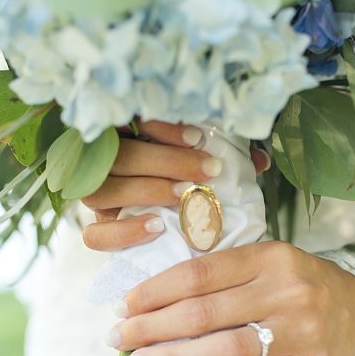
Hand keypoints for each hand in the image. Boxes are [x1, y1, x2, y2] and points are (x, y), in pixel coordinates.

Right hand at [80, 120, 271, 251]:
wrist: (173, 225)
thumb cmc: (190, 178)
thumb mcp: (207, 159)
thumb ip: (228, 155)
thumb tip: (259, 160)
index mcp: (123, 135)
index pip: (127, 121)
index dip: (159, 127)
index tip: (198, 137)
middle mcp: (101, 163)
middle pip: (117, 155)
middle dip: (166, 161)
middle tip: (208, 170)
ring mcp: (96, 196)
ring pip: (101, 190)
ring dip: (147, 190)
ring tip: (186, 195)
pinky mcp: (96, 230)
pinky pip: (95, 235)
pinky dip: (124, 232)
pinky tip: (156, 225)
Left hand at [106, 242, 354, 355]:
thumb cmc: (302, 286)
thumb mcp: (270, 263)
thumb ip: (225, 276)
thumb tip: (154, 301)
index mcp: (272, 258)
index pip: (199, 274)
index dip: (154, 291)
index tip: (122, 306)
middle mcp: (287, 293)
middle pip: (203, 313)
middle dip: (150, 327)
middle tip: (118, 339)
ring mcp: (300, 334)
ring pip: (223, 351)